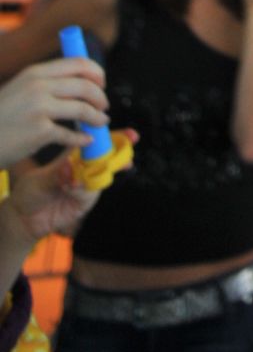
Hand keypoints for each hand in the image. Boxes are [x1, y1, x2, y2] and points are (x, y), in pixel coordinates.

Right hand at [0, 57, 108, 163]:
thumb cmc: (0, 116)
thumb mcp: (19, 88)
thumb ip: (44, 83)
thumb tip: (76, 82)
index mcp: (36, 72)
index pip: (78, 63)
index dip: (96, 72)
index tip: (101, 83)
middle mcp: (39, 86)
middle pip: (85, 85)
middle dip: (100, 96)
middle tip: (104, 106)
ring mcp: (39, 109)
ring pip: (82, 109)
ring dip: (97, 117)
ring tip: (101, 122)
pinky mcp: (39, 132)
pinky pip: (70, 134)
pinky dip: (82, 138)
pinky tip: (86, 140)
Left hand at [7, 135, 136, 242]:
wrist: (23, 217)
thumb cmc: (31, 191)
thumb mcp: (42, 177)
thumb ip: (59, 172)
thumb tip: (72, 166)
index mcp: (77, 154)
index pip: (99, 141)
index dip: (116, 137)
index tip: (131, 135)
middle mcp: (85, 169)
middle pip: (109, 158)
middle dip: (121, 156)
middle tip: (126, 159)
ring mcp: (87, 186)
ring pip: (101, 176)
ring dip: (92, 175)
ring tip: (71, 179)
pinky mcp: (84, 203)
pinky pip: (90, 193)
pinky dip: (82, 189)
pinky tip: (69, 188)